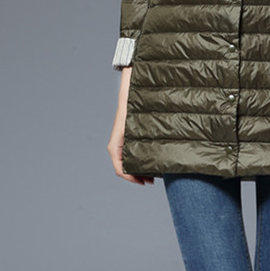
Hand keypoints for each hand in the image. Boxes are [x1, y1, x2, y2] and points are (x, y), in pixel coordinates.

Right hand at [107, 67, 153, 185]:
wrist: (130, 88)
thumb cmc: (130, 103)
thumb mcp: (133, 124)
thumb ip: (137, 137)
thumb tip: (148, 151)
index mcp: (115, 144)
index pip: (120, 168)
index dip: (132, 178)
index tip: (145, 182)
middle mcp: (117, 144)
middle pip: (125, 167)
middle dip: (137, 176)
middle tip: (152, 180)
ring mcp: (122, 140)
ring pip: (128, 160)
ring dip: (139, 169)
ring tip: (154, 173)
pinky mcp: (128, 135)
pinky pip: (131, 152)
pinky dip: (140, 158)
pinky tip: (152, 158)